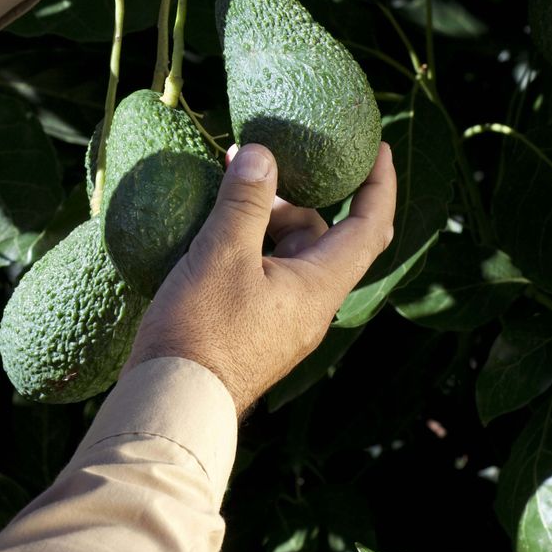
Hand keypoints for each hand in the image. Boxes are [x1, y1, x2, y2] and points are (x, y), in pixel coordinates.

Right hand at [123, 141, 396, 416]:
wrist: (173, 402)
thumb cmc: (202, 331)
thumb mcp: (222, 255)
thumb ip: (245, 202)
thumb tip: (262, 153)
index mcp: (319, 287)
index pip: (369, 227)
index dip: (378, 184)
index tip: (378, 148)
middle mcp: (310, 305)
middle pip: (318, 234)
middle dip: (291, 194)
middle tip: (253, 161)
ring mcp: (281, 320)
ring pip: (285, 254)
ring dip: (261, 219)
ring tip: (221, 192)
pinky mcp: (253, 329)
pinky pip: (262, 274)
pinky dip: (245, 245)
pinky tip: (209, 232)